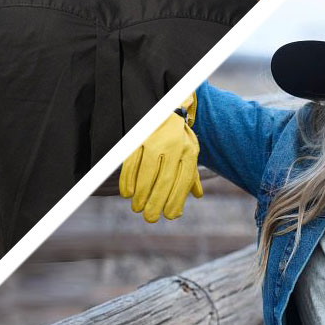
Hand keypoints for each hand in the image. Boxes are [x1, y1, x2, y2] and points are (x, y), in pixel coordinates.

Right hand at [119, 94, 202, 221]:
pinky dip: (128, 179)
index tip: (169, 215)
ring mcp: (155, 140)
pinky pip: (131, 162)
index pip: (184, 180)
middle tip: (150, 218)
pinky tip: (127, 193)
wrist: (169, 106)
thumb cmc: (180, 135)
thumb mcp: (191, 151)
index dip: (176, 200)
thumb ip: (192, 173)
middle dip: (156, 202)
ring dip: (141, 194)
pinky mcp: (139, 138)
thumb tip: (196, 196)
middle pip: (165, 179)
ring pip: (147, 172)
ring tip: (137, 208)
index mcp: (189, 150)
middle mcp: (174, 145)